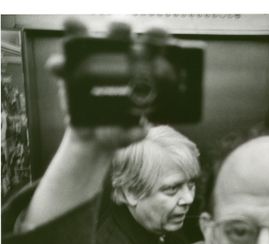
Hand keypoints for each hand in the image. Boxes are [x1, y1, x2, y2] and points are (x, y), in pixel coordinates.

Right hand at [47, 18, 164, 150]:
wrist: (96, 140)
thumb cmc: (121, 128)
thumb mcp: (130, 133)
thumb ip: (134, 132)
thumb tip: (141, 131)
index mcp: (143, 69)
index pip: (153, 45)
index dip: (156, 35)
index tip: (158, 32)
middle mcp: (118, 61)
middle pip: (120, 34)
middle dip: (120, 26)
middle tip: (119, 27)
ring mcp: (94, 65)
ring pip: (89, 41)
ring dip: (82, 30)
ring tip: (76, 26)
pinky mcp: (72, 75)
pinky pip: (63, 64)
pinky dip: (59, 63)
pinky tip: (57, 65)